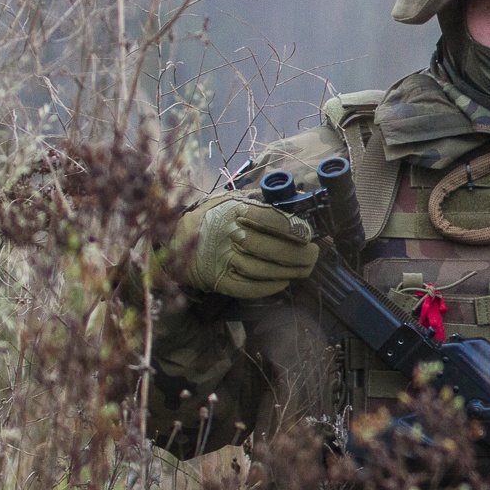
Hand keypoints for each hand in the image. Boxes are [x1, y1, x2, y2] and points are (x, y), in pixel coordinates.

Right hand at [172, 195, 317, 297]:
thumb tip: (294, 203)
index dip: (294, 228)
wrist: (176, 240)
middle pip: (269, 248)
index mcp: (233, 211)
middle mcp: (227, 235)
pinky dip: (268, 288)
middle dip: (298, 255)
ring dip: (288, 272)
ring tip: (304, 270)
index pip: (269, 220)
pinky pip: (247, 288)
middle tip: (314, 256)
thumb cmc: (213, 218)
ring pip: (261, 270)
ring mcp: (221, 259)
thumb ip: (258, 203)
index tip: (309, 234)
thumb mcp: (231, 201)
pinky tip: (283, 283)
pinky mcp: (217, 279)